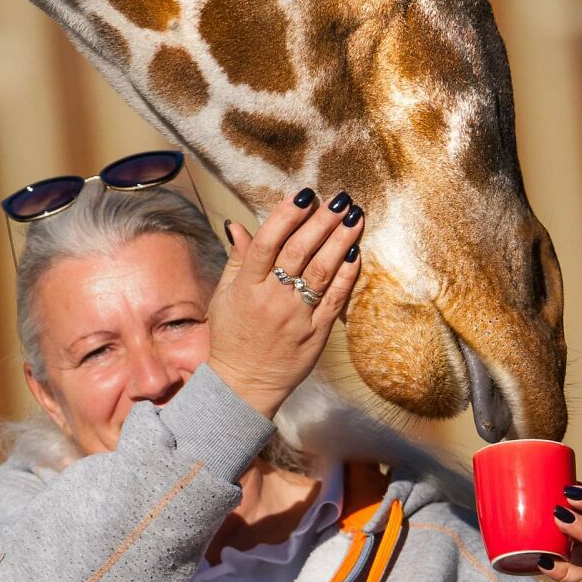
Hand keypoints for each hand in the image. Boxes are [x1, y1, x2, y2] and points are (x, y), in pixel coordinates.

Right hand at [207, 189, 362, 418]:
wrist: (243, 385)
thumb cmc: (231, 338)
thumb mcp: (225, 296)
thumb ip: (238, 259)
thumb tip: (239, 225)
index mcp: (247, 287)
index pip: (268, 242)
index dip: (286, 216)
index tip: (304, 195)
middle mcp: (272, 299)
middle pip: (300, 252)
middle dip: (322, 221)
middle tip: (338, 199)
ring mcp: (296, 317)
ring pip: (322, 271)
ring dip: (341, 240)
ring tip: (355, 216)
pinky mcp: (316, 334)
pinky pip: (335, 299)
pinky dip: (347, 274)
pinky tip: (356, 252)